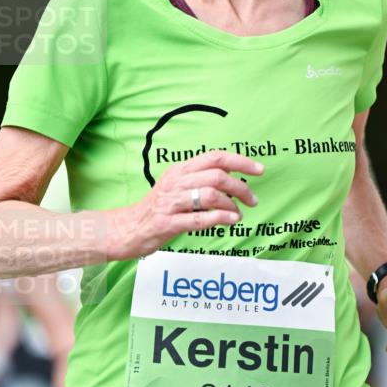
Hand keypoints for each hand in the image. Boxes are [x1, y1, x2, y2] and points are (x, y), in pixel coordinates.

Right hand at [109, 150, 263, 259]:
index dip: (240, 161)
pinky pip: (199, 219)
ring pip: (210, 195)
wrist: (127, 229)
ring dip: (232, 204)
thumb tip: (232, 179)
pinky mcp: (168, 223)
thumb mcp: (176, 187)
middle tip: (252, 199)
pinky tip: (231, 221)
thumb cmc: (158, 209)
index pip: (214, 157)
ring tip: (239, 213)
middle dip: (241, 187)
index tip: (259, 170)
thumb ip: (200, 180)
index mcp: (180, 170)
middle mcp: (176, 182)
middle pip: (216, 176)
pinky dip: (220, 218)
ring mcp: (171, 203)